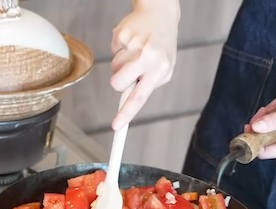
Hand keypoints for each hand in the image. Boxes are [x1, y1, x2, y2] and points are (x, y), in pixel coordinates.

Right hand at [110, 0, 179, 129]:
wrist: (160, 14)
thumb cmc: (161, 47)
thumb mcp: (163, 68)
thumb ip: (148, 84)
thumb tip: (127, 100)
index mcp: (160, 69)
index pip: (140, 97)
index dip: (126, 114)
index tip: (116, 127)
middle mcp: (148, 57)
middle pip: (117, 84)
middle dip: (119, 81)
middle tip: (130, 70)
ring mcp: (133, 45)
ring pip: (113, 69)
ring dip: (120, 64)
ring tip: (135, 52)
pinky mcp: (121, 35)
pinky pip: (112, 52)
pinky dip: (119, 49)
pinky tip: (131, 42)